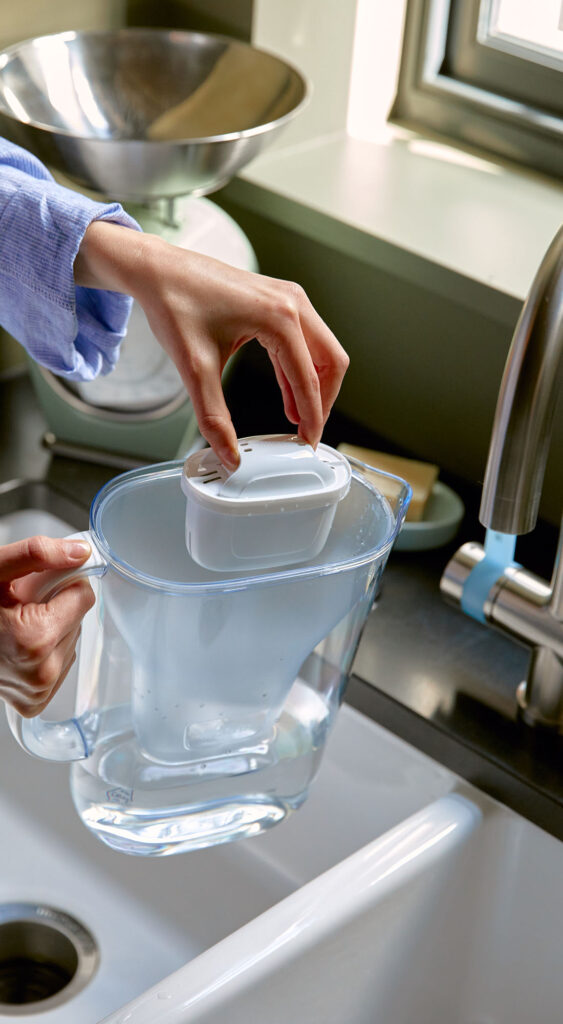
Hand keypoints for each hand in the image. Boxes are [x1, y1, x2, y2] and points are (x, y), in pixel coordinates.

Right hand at [0, 536, 93, 716]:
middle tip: (21, 605)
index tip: (42, 583)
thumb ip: (37, 555)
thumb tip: (79, 552)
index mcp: (35, 639)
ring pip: (70, 641)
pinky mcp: (35, 701)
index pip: (84, 596)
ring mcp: (38, 691)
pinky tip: (18, 644)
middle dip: (55, 606)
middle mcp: (41, 672)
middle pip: (78, 619)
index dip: (62, 583)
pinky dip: (45, 650)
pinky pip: (59, 663)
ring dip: (51, 628)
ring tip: (16, 624)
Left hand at [74, 223, 348, 469]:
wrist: (158, 270)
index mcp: (279, 318)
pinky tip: (288, 394)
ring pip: (322, 350)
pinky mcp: (277, 300)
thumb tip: (228, 455)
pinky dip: (300, 369)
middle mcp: (291, 303)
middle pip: (330, 361)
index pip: (309, 379)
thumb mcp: (195, 369)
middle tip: (308, 432)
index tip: (307, 443)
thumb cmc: (175, 304)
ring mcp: (287, 298)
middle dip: (323, 400)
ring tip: (298, 419)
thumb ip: (214, 418)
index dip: (312, 417)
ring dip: (314, 385)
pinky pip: (303, 340)